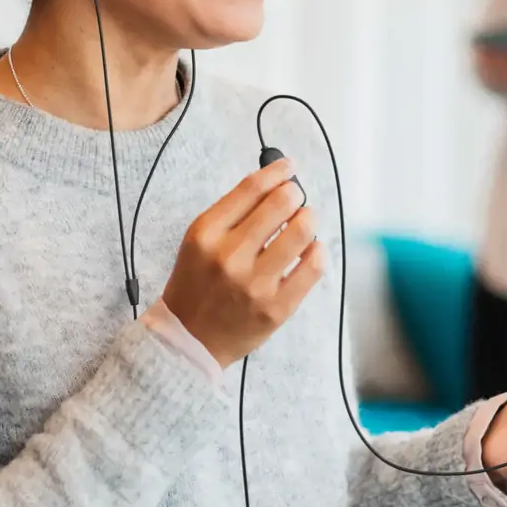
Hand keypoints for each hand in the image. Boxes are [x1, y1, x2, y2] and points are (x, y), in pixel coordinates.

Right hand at [160, 156, 323, 367]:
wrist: (189, 339)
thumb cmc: (198, 284)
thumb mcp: (200, 240)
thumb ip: (234, 212)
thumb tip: (277, 182)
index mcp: (206, 234)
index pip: (251, 188)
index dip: (277, 171)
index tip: (289, 167)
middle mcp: (229, 256)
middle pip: (281, 203)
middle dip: (295, 194)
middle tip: (295, 199)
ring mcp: (255, 284)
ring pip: (302, 231)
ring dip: (309, 219)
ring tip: (304, 223)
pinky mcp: (277, 308)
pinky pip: (313, 266)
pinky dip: (318, 251)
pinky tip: (311, 250)